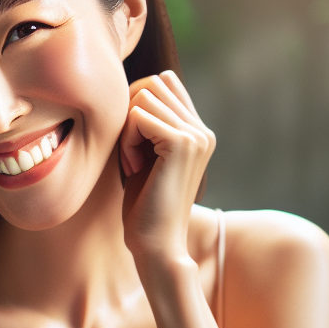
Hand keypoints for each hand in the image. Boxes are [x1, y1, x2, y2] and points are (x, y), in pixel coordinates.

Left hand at [119, 70, 214, 267]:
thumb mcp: (146, 156)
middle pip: (152, 84)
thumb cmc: (144, 206)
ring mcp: (196, 135)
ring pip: (144, 97)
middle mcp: (203, 131)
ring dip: (126, 130)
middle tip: (131, 156)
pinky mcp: (181, 143)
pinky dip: (125, 141)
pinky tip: (132, 168)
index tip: (134, 147)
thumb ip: (147, 123)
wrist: (156, 244)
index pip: (163, 82)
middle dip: (130, 116)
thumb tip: (133, 85)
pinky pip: (137, 116)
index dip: (137, 107)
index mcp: (199, 132)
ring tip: (133, 163)